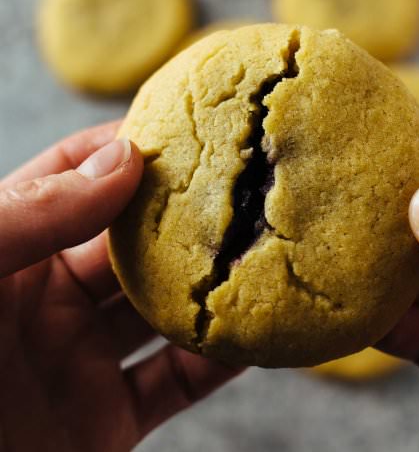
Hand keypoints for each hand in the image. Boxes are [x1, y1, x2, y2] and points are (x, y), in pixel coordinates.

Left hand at [0, 122, 239, 451]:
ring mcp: (82, 359)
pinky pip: (177, 382)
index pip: (75, 178)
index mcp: (11, 251)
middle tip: (239, 188)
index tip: (180, 131)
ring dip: (210, 289)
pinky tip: (252, 335)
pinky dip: (218, 361)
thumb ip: (34, 211)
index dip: (123, 150)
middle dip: (183, 216)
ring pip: (164, 312)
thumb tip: (123, 159)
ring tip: (260, 254)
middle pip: (134, 243)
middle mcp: (51, 300)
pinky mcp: (107, 420)